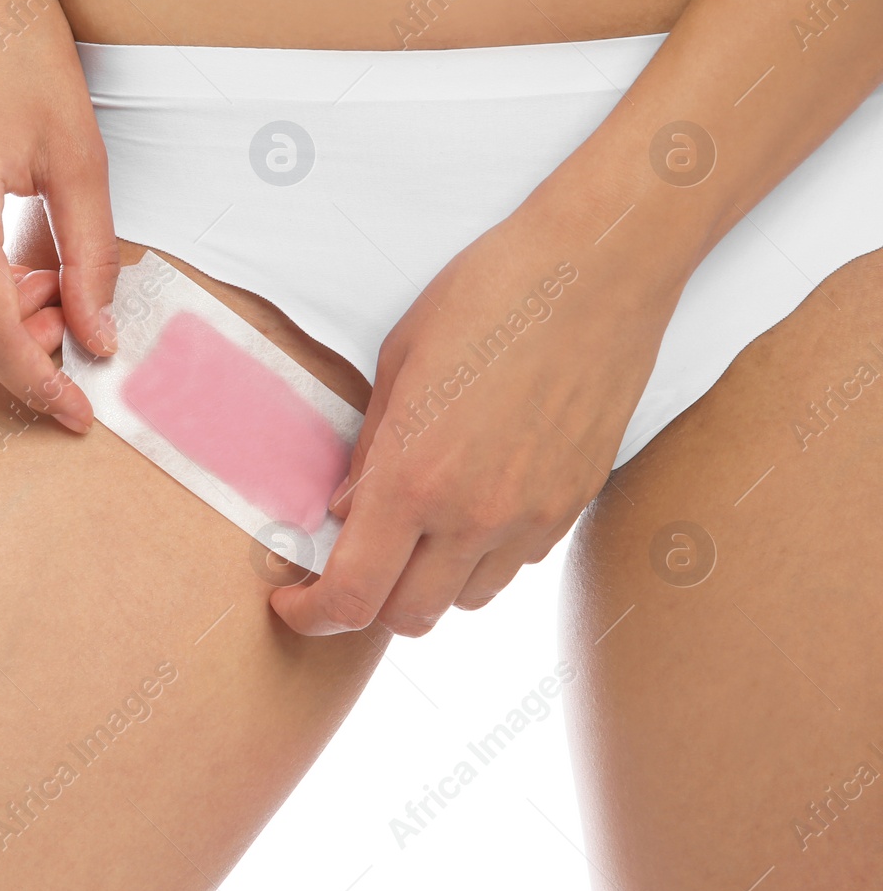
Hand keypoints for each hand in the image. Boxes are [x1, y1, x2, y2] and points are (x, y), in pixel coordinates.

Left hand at [271, 189, 685, 636]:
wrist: (598, 272)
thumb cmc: (488, 297)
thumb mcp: (398, 363)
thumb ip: (369, 453)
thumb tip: (344, 511)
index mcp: (413, 478)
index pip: (352, 595)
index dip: (311, 615)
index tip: (292, 603)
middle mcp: (473, 515)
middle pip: (406, 618)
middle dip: (364, 607)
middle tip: (346, 569)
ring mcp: (530, 518)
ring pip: (464, 601)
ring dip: (426, 584)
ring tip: (411, 535)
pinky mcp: (573, 506)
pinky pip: (514, 565)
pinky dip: (480, 557)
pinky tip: (470, 506)